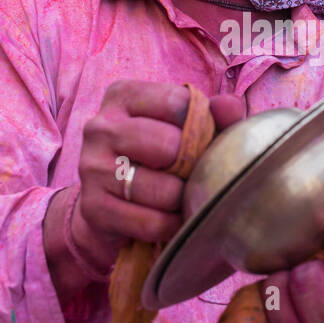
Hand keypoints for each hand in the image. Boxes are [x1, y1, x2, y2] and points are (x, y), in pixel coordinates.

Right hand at [70, 81, 244, 267]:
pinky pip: (151, 222)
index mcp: (123, 96)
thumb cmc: (156, 156)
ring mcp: (91, 167)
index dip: (201, 125)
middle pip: (170, 145)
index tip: (201, 139)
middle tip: (193, 175)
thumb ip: (213, 114)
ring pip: (163, 189)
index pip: (177, 102)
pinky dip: (170, 226)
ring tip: (182, 198)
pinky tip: (171, 220)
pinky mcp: (93, 207)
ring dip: (183, 200)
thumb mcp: (183, 127)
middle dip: (192, 166)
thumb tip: (231, 106)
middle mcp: (100, 126)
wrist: (109, 203)